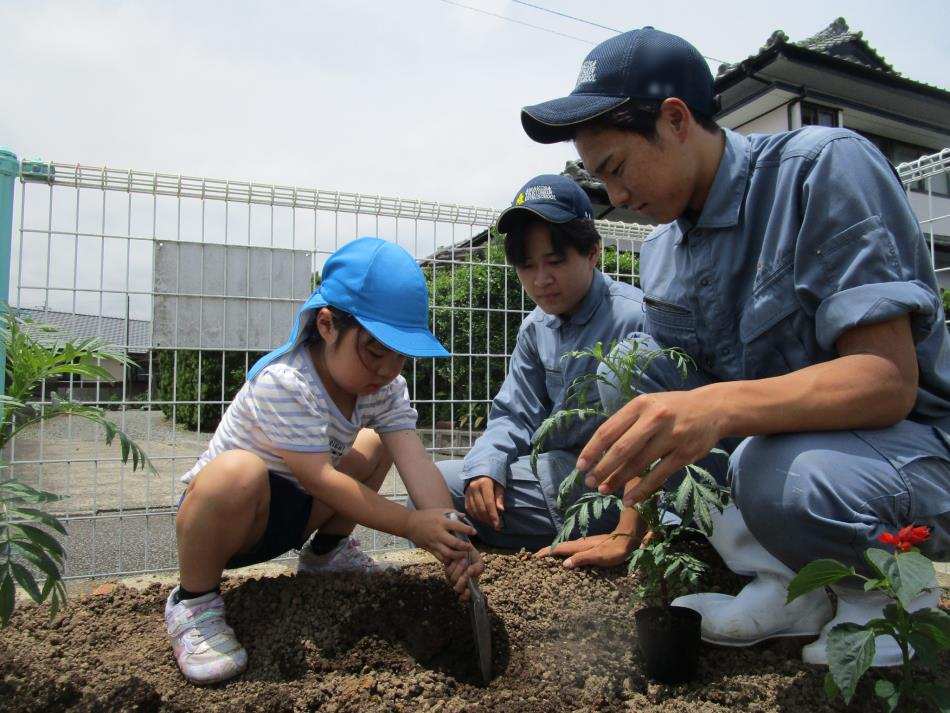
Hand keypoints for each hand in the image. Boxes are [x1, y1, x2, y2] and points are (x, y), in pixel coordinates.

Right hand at [407, 509, 475, 563]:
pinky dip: (447, 559)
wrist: (409, 524)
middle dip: (465, 547)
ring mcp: (433, 542)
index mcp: (442, 522)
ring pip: (448, 553)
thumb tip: (464, 516)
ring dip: (457, 556)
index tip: (475, 532)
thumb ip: (452, 513)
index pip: (458, 526)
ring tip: (463, 555)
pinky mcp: (429, 549)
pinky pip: (440, 557)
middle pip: (455, 543)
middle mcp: (438, 533)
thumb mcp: (439, 511)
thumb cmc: (426, 515)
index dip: (468, 530)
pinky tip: (452, 558)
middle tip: (470, 547)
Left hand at [444, 548, 483, 602]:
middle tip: (467, 573)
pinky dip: (453, 565)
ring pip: (453, 579)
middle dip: (462, 582)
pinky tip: (457, 559)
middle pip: (458, 589)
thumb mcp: (479, 561)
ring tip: (464, 560)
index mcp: (471, 584)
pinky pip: (448, 572)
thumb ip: (478, 568)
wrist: (462, 546)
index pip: (466, 596)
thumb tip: (471, 572)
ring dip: (459, 569)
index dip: (465, 596)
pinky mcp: (447, 572)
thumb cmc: (472, 556)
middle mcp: (460, 583)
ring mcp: (452, 578)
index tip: (468, 591)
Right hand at [464, 476, 504, 529]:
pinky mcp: (465, 496)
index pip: (489, 503)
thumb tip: (501, 510)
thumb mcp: (499, 485)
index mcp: (484, 484)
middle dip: (488, 520)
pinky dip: (475, 516)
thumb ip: (499, 497)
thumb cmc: (493, 478)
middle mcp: (474, 488)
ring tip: (490, 523)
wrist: (480, 470)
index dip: (493, 516)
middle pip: (481, 509)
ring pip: (474, 510)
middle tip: (495, 526)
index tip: (498, 525)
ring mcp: (468, 492)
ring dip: (482, 519)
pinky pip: (469, 509)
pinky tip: (482, 518)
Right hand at [534, 528, 648, 568]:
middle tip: (536, 561)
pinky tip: (567, 560)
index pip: (558, 548)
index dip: (546, 552)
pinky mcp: (590, 547)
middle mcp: (580, 543)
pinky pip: (573, 550)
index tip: (533, 558)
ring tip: (547, 561)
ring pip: (566, 548)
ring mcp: (585, 544)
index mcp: (580, 546)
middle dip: (547, 552)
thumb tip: (564, 564)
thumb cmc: (615, 550)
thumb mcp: (599, 556)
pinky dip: (565, 554)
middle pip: (559, 547)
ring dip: (556, 553)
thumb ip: (582, 559)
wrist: (629, 539)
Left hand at [576, 390, 721, 505]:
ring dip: (618, 480)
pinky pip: (658, 476)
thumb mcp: (648, 405)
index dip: (592, 450)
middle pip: (621, 449)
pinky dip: (641, 490)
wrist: (713, 408)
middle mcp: (654, 418)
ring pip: (638, 464)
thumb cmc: (672, 408)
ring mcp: (671, 437)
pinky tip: (629, 500)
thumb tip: (598, 449)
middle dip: (602, 468)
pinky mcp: (684, 454)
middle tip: (589, 482)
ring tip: (604, 490)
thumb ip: (626, 422)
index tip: (580, 466)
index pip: (608, 430)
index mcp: (640, 405)